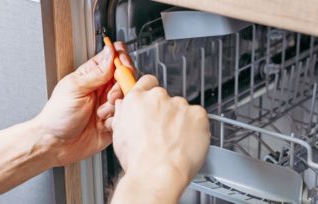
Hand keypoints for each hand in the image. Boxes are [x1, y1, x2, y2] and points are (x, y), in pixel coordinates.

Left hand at [36, 42, 132, 166]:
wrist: (57, 144)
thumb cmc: (58, 115)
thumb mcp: (75, 88)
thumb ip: (97, 72)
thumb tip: (111, 52)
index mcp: (92, 75)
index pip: (114, 57)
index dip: (122, 59)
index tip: (123, 67)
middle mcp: (103, 88)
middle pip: (126, 77)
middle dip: (121, 86)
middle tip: (109, 96)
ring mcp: (109, 104)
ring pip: (127, 97)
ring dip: (116, 105)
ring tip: (101, 113)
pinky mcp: (114, 120)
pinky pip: (126, 115)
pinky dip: (116, 119)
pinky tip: (103, 124)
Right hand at [111, 75, 209, 202]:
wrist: (157, 174)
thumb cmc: (139, 160)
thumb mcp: (119, 135)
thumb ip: (124, 114)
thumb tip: (125, 106)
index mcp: (137, 99)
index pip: (147, 82)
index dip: (151, 91)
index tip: (154, 100)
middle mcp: (158, 97)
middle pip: (166, 98)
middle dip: (166, 111)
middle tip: (163, 131)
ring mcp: (180, 104)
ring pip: (182, 109)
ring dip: (181, 120)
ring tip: (175, 141)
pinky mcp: (198, 114)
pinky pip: (198, 117)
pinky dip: (196, 127)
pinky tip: (187, 141)